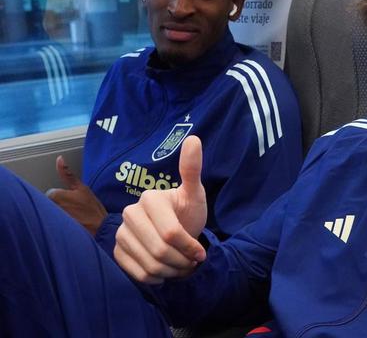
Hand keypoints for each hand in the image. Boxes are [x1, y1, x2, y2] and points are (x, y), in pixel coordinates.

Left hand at [47, 156, 107, 235]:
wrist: (99, 228)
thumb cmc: (91, 208)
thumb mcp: (81, 188)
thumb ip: (67, 174)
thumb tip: (59, 159)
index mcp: (54, 195)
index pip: (51, 194)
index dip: (62, 196)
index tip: (72, 200)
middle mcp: (49, 207)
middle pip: (48, 204)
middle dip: (59, 205)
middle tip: (73, 209)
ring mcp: (51, 219)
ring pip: (50, 213)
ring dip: (59, 214)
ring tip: (73, 217)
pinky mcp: (54, 230)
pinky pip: (52, 224)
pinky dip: (59, 224)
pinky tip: (70, 225)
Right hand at [114, 136, 207, 283]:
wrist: (176, 231)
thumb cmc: (187, 212)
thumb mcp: (195, 194)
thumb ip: (192, 170)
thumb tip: (194, 139)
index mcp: (150, 198)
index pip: (171, 234)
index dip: (189, 247)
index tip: (200, 252)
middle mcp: (130, 214)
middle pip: (159, 251)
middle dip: (181, 262)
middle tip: (191, 261)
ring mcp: (121, 233)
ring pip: (149, 265)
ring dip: (171, 271)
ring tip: (180, 264)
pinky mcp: (116, 251)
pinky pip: (137, 274)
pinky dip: (155, 278)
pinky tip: (165, 270)